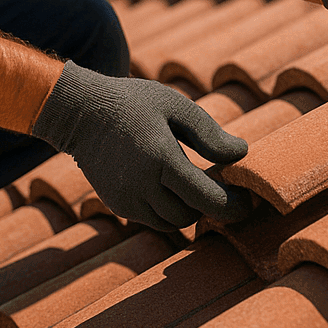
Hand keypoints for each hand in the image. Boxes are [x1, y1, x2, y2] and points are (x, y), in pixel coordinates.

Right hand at [30, 61, 253, 230]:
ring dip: (188, 210)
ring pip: (172, 223)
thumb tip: (242, 154)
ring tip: (192, 183)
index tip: (247, 203)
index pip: (207, 199)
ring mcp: (127, 199)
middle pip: (191, 215)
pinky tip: (168, 185)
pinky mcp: (117, 205)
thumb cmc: (132, 104)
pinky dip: (166, 209)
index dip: (232, 207)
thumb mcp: (174, 106)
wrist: (80, 113)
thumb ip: (209, 133)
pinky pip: (152, 220)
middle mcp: (142, 185)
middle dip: (208, 205)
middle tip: (219, 185)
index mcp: (161, 158)